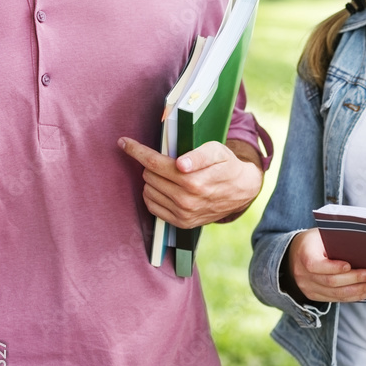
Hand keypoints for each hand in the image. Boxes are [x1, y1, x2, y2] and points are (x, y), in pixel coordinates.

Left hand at [119, 136, 263, 227]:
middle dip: (152, 164)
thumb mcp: (218, 152)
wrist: (241, 191)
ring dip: (153, 180)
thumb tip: (181, 164)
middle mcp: (187, 200)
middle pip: (149, 175)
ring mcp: (183, 214)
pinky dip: (154, 194)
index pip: (154, 163)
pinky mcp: (182, 223)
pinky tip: (165, 188)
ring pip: (148, 190)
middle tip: (166, 161)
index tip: (124, 142)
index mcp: (194, 181)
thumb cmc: (226, 166)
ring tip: (169, 175)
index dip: (137, 151)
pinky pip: (152, 206)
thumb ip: (199, 155)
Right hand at [285, 229, 365, 302]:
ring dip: (359, 291)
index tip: (350, 266)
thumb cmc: (316, 240)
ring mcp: (308, 287)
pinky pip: (336, 299)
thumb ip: (336, 238)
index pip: (316, 265)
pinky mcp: (315, 295)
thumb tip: (363, 241)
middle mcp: (303, 274)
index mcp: (304, 254)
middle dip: (355, 279)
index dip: (333, 267)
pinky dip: (354, 296)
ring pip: (336, 294)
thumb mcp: (322, 233)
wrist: (296, 253)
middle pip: (331, 282)